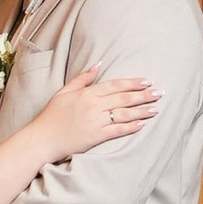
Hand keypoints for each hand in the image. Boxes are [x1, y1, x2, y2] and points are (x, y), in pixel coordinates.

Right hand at [40, 65, 159, 157]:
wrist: (42, 139)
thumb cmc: (52, 116)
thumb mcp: (64, 92)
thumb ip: (83, 78)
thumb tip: (98, 64)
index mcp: (87, 93)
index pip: (115, 85)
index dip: (133, 83)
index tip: (147, 82)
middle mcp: (93, 106)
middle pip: (124, 98)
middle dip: (144, 95)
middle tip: (160, 93)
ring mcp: (95, 121)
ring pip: (124, 114)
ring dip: (142, 111)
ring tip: (155, 109)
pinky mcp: (96, 136)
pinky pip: (118, 130)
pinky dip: (131, 127)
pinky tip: (142, 124)